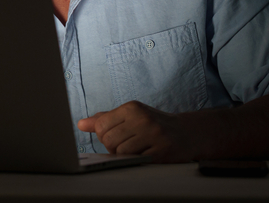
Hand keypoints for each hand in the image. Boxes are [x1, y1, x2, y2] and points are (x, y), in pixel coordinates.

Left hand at [77, 101, 198, 162]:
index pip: (101, 126)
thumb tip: (81, 124)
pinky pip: (136, 161)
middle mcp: (142, 118)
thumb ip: (105, 119)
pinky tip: (145, 154)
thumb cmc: (154, 124)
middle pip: (109, 141)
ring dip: (125, 156)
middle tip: (127, 146)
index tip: (115, 137)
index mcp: (131, 108)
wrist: (188, 133)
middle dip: (113, 148)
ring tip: (137, 150)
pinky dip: (137, 161)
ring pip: (121, 152)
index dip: (103, 136)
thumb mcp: (130, 116)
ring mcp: (153, 135)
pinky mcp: (162, 151)